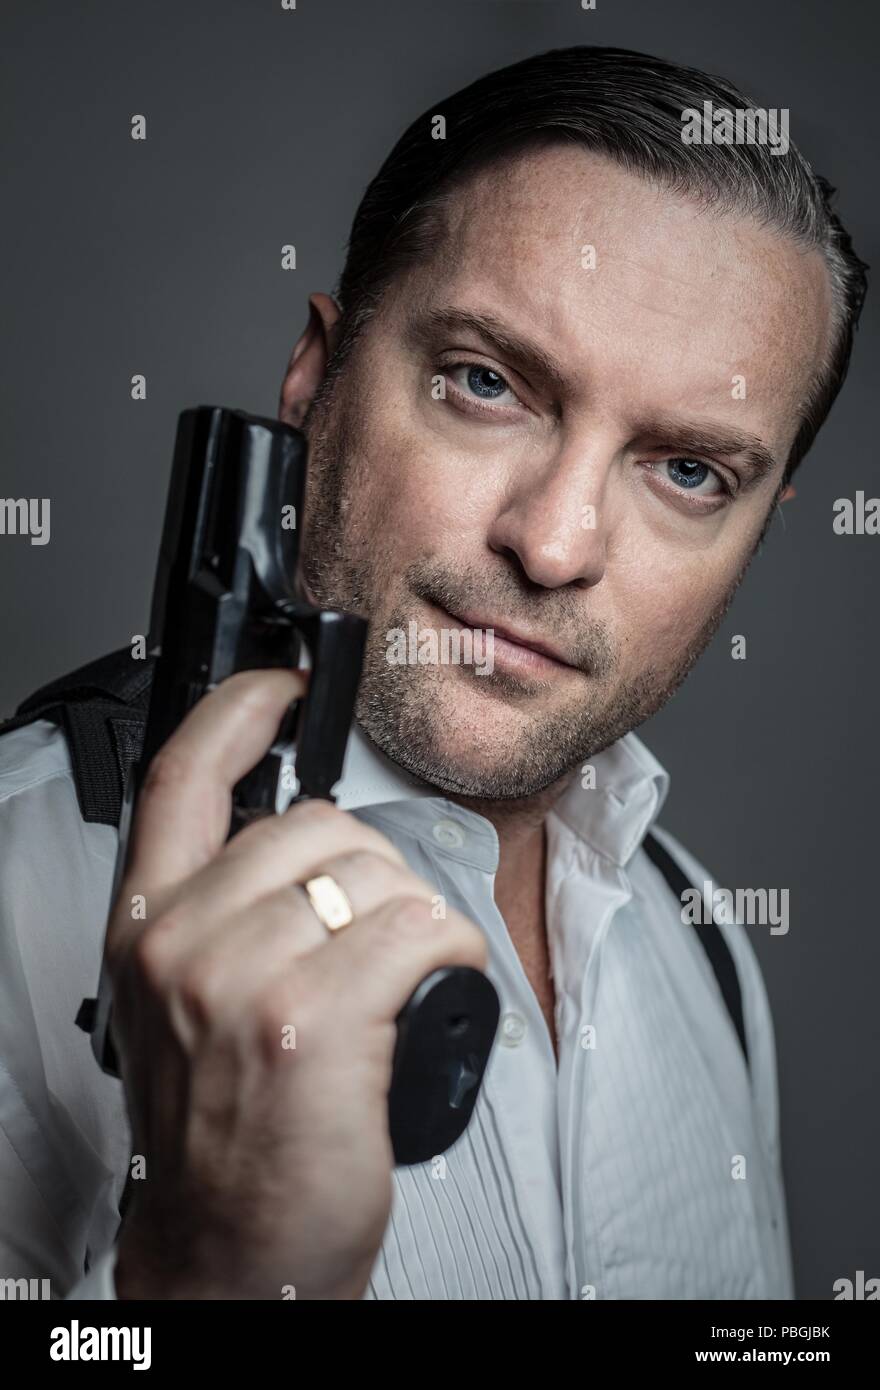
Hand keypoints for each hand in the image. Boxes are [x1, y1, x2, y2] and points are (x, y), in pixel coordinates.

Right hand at [108, 668, 486, 1299]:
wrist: (236, 1249)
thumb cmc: (226, 1130)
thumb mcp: (185, 1002)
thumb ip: (221, 910)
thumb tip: (303, 839)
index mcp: (148, 925)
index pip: (184, 776)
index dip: (242, 711)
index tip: (289, 687)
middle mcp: (183, 941)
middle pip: (319, 827)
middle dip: (372, 873)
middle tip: (368, 945)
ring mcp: (242, 979)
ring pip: (379, 878)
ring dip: (413, 923)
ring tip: (392, 987)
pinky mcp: (310, 1020)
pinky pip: (420, 931)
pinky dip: (451, 955)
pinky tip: (430, 998)